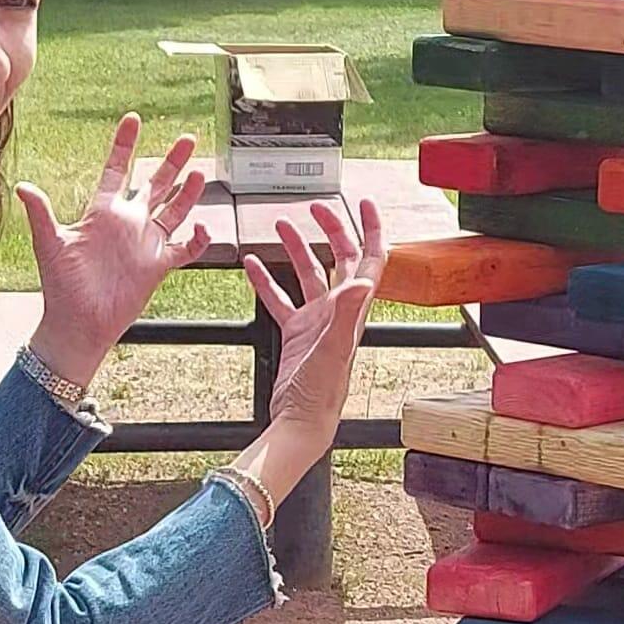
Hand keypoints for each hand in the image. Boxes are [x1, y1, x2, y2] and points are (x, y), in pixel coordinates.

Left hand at [16, 114, 208, 386]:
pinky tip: (205, 226)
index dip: (124, 145)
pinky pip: (185, 249)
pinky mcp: (158, 266)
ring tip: (199, 171)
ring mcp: (145, 244)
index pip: (115, 170)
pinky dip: (198, 240)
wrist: (78, 324)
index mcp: (102, 213)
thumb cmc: (61, 286)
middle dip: (171, 162)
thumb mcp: (50, 245)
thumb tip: (23, 186)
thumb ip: (42, 214)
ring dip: (188, 193)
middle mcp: (127, 224)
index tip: (133, 119)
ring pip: (174, 211)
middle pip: (155, 184)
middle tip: (187, 137)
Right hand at [244, 199, 384, 448]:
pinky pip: (281, 299)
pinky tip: (253, 265)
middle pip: (340, 258)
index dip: (371, 228)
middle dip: (331, 230)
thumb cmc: (321, 391)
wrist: (301, 420)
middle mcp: (338, 310)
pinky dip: (267, 280)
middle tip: (315, 209)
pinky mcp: (296, 332)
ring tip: (281, 226)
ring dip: (297, 248)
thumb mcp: (335, 347)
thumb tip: (364, 278)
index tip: (364, 202)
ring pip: (308, 273)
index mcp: (353, 308)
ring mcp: (317, 320)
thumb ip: (348, 311)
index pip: (371, 258)